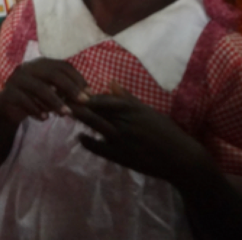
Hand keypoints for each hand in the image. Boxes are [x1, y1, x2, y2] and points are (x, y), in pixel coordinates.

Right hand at [0, 57, 88, 124]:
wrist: (7, 108)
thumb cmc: (34, 99)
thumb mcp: (52, 95)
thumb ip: (66, 93)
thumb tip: (88, 97)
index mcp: (40, 64)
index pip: (62, 65)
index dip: (77, 78)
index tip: (89, 93)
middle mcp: (28, 67)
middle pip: (51, 73)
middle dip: (70, 88)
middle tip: (83, 102)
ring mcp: (16, 79)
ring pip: (38, 87)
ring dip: (55, 101)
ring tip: (66, 113)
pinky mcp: (8, 92)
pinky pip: (23, 100)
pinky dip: (36, 109)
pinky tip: (44, 118)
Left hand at [73, 82, 208, 183]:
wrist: (179, 158)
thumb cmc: (166, 131)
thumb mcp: (148, 111)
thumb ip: (128, 99)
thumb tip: (111, 83)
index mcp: (131, 108)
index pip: (102, 99)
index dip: (85, 95)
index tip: (72, 91)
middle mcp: (124, 121)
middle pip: (95, 110)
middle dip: (76, 104)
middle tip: (62, 99)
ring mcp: (121, 139)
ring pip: (95, 125)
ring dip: (80, 118)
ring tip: (67, 113)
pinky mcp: (121, 156)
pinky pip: (99, 148)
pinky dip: (88, 142)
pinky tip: (80, 138)